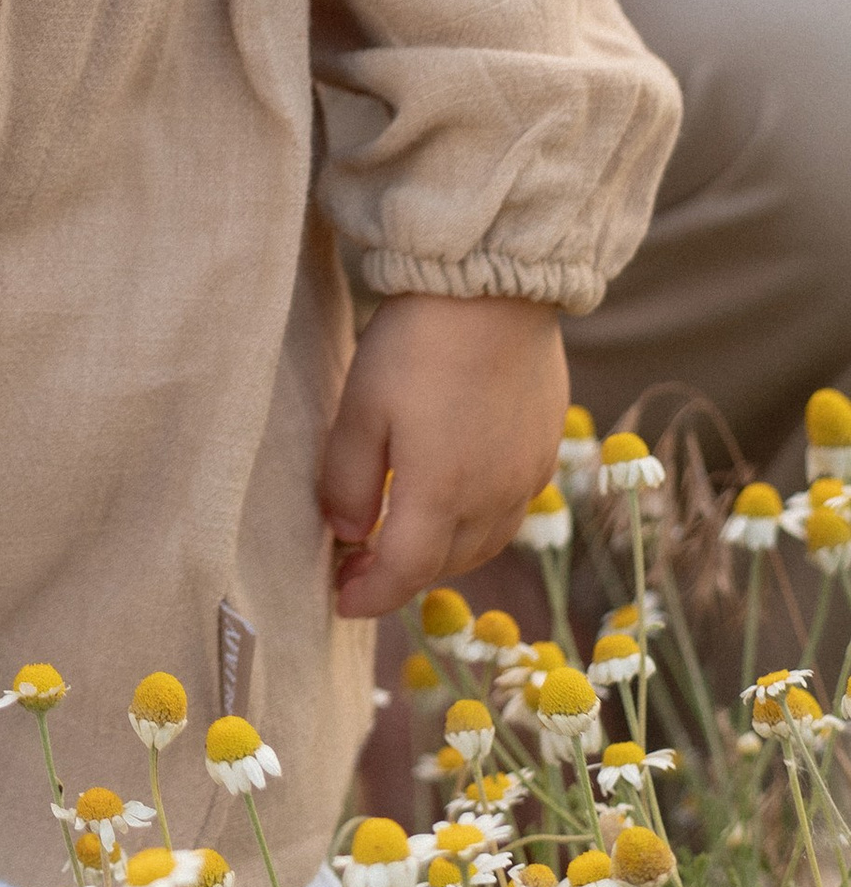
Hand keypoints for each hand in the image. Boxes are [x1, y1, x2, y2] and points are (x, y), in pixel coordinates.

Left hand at [318, 293, 567, 618]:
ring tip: (405, 539)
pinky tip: (456, 498)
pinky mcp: (546, 447)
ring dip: (442, 553)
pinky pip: (511, 510)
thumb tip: (348, 534)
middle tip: (361, 567)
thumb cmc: (418, 340)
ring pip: (484, 543)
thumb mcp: (362, 406)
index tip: (341, 602)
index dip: (371, 597)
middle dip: (402, 576)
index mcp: (442, 494)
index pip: (406, 572)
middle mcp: (493, 497)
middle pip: (446, 564)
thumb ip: (349, 479)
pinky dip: (477, 523)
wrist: (497, 285)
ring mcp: (527, 474)